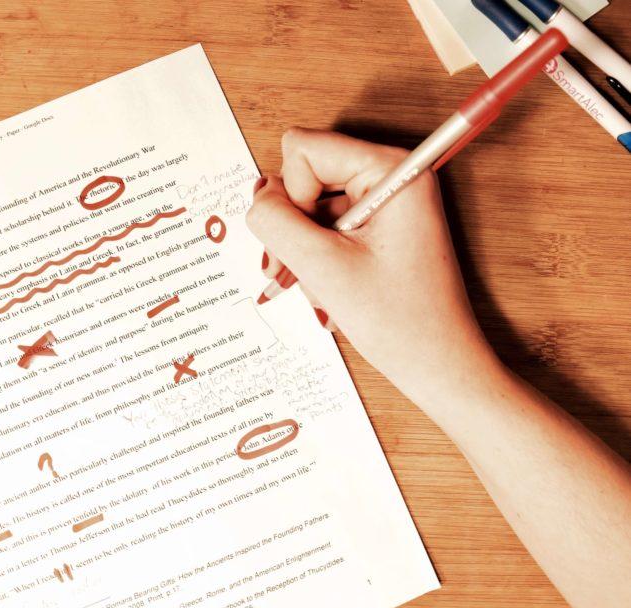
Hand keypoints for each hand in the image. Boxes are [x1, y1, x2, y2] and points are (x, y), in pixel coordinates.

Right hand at [247, 129, 500, 408]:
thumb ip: (276, 221)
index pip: (304, 149)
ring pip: (310, 208)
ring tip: (326, 289)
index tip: (313, 240)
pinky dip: (319, 262)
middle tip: (302, 270)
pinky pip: (325, 229)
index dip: (292, 195)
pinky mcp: (378, 227)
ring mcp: (384, 203)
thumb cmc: (402, 322)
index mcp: (392, 169)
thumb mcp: (322, 267)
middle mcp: (390, 177)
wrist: (439, 368)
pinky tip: (334, 291)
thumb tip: (258, 196)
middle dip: (295, 227)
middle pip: (305, 176)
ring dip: (305, 252)